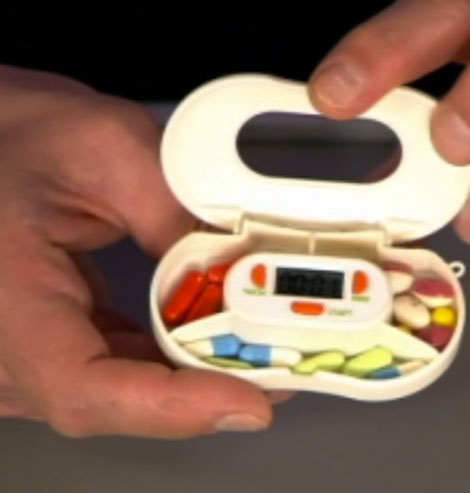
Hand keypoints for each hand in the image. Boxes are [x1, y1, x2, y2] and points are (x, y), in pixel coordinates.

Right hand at [0, 66, 275, 436]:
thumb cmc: (20, 137)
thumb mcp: (109, 151)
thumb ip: (176, 212)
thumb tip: (238, 268)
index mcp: (6, 297)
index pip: (83, 388)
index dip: (172, 406)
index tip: (246, 401)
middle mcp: (3, 344)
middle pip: (116, 402)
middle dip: (207, 392)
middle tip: (280, 371)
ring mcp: (22, 352)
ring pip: (121, 394)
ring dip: (194, 380)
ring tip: (259, 358)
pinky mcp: (50, 345)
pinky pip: (115, 373)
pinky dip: (169, 363)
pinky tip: (211, 343)